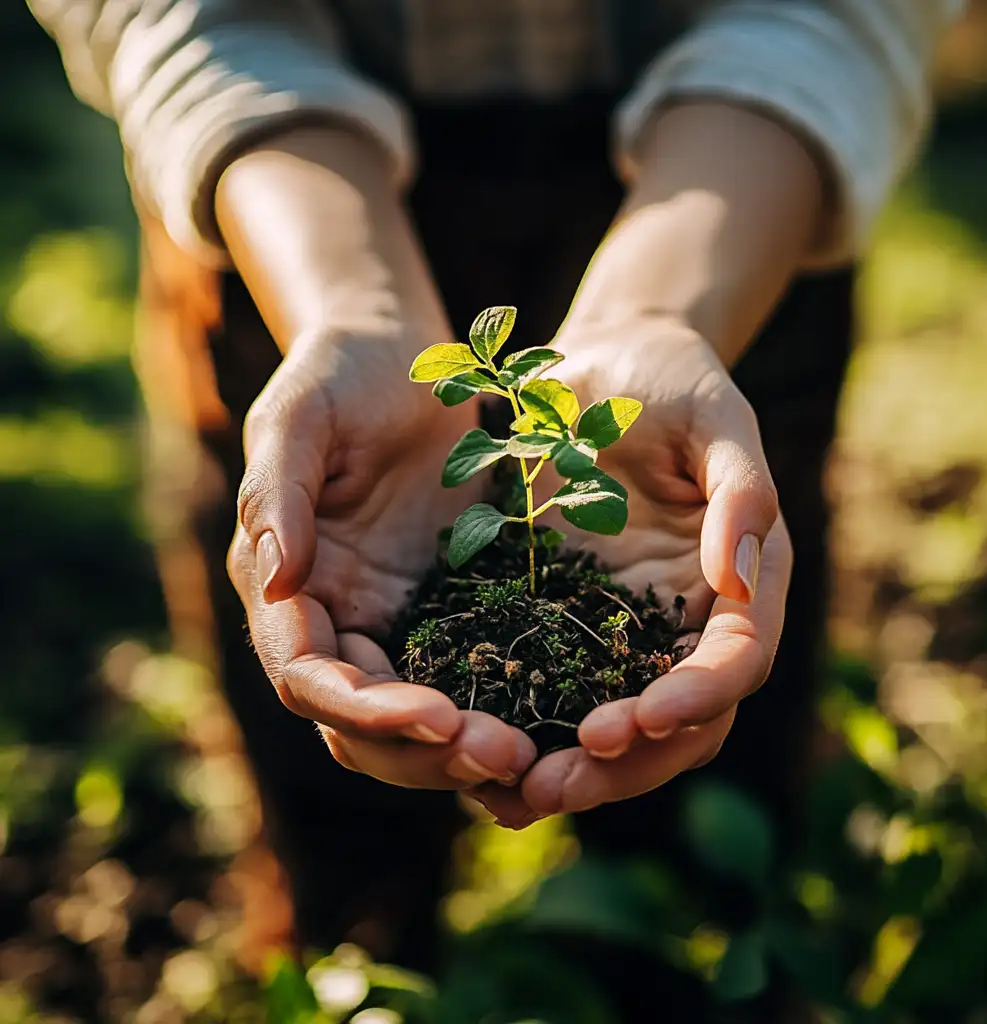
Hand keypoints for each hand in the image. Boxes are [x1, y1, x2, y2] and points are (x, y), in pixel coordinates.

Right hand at [227, 327, 535, 788]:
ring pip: (418, 722)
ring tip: (533, 758)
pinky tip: (556, 726)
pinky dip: (504, 712)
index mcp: (289, 587)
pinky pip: (474, 678)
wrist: (406, 356)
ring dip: (464, 751)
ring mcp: (398, 621)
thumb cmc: (343, 373)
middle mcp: (340, 619)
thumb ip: (279, 492)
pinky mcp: (454, 610)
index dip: (363, 708)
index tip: (434, 716)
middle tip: (503, 755)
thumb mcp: (300, 415)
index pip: (308, 675)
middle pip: (362, 724)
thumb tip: (279, 579)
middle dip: (423, 751)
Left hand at [473, 316, 790, 824]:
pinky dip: (521, 734)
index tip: (643, 715)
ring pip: (615, 730)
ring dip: (571, 771)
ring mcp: (622, 631)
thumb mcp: (715, 417)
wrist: (603, 371)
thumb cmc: (670, 384)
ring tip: (508, 795)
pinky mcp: (561, 623)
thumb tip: (739, 582)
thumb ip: (740, 491)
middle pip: (678, 725)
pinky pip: (547, 692)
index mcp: (738, 584)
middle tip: (557, 783)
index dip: (698, 697)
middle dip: (626, 764)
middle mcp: (684, 622)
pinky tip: (471, 760)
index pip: (735, 661)